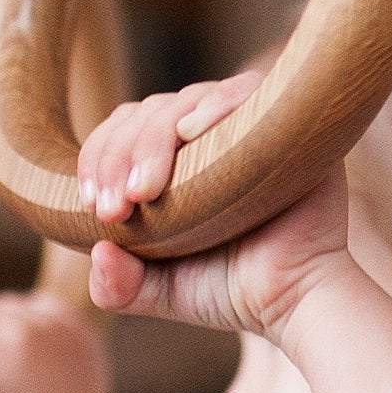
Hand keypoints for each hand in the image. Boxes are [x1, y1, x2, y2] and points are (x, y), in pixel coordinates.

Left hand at [75, 74, 356, 343]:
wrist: (296, 302)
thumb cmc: (233, 292)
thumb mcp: (160, 290)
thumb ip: (118, 284)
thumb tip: (98, 252)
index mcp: (175, 158)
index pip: (124, 131)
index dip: (99, 160)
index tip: (94, 207)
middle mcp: (209, 134)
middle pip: (149, 111)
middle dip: (118, 156)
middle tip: (115, 209)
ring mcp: (248, 123)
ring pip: (186, 99)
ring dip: (152, 140)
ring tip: (143, 191)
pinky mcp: (287, 120)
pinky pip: (247, 90)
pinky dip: (214, 105)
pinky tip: (191, 132)